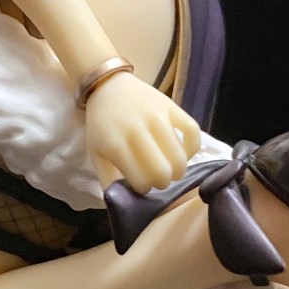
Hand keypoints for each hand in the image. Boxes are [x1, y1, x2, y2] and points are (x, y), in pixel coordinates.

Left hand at [83, 71, 201, 193]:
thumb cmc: (102, 124)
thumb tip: (123, 203)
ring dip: (177, 171)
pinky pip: (193, 133)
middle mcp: (138, 130)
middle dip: (162, 183)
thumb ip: (107, 179)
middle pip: (163, 172)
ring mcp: (158, 117)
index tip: (141, 185)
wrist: (109, 86)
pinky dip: (192, 148)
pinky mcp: (173, 107)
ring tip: (171, 170)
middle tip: (157, 179)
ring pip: (179, 157)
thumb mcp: (95, 152)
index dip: (144, 189)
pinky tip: (183, 154)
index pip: (141, 180)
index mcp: (116, 144)